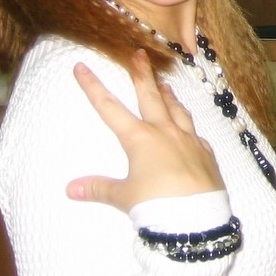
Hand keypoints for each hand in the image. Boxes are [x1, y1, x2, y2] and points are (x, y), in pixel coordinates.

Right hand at [66, 49, 224, 212]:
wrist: (196, 220)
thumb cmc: (155, 206)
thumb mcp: (123, 198)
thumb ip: (99, 189)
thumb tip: (70, 189)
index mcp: (139, 139)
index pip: (109, 108)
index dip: (93, 87)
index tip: (81, 67)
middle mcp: (164, 133)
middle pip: (150, 97)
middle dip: (142, 74)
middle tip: (139, 54)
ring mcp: (188, 141)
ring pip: (177, 111)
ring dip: (169, 96)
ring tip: (165, 86)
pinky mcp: (206, 155)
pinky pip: (196, 135)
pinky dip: (188, 127)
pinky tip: (188, 128)